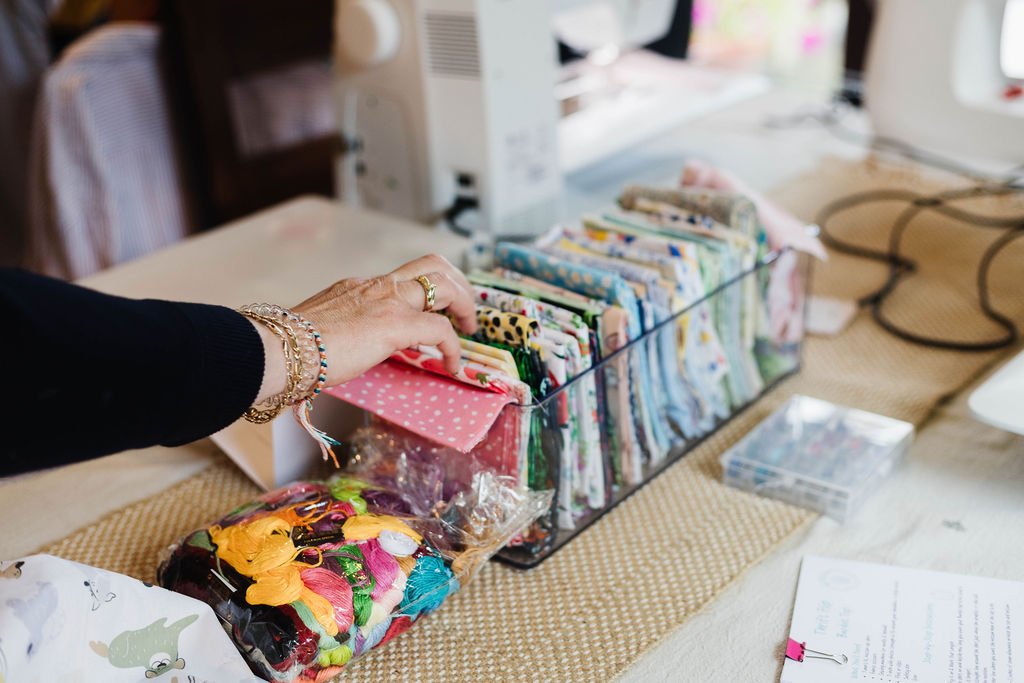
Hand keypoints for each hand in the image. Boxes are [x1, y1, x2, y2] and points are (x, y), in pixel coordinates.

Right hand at [252, 254, 477, 402]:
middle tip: (465, 312)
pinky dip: (455, 347)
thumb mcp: (323, 329)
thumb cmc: (291, 347)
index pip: (403, 278)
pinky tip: (454, 365)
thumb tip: (346, 350)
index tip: (434, 313)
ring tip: (470, 330)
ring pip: (445, 284)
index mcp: (359, 286)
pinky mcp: (396, 324)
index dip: (426, 292)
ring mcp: (388, 301)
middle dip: (458, 285)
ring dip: (465, 305)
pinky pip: (441, 329)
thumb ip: (343, 331)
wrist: (279, 348)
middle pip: (434, 265)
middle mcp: (377, 286)